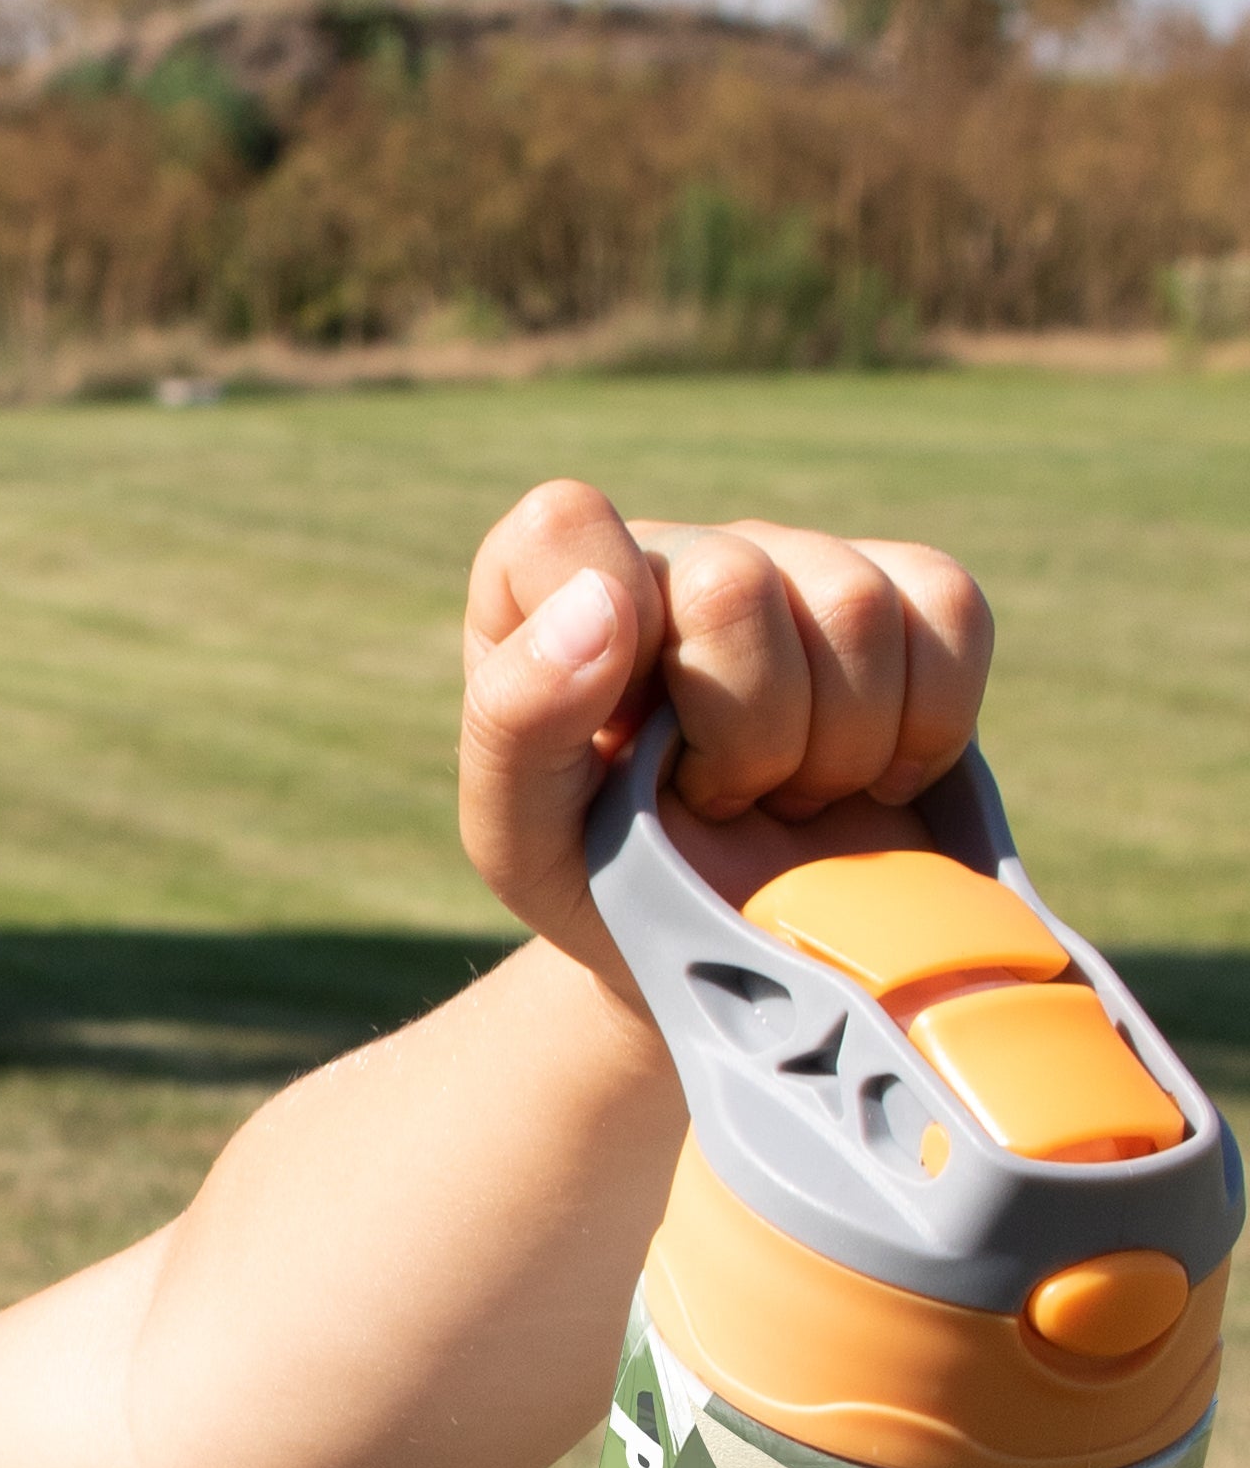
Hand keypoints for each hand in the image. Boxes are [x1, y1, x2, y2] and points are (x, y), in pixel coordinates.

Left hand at [457, 478, 993, 997]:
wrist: (729, 940)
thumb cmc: (604, 879)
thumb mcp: (519, 835)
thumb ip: (515, 719)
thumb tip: (600, 604)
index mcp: (547, 592)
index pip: (566, 527)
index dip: (608, 632)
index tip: (627, 735)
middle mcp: (675, 553)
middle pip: (737, 584)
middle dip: (744, 737)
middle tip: (719, 800)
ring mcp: (796, 558)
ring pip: (857, 606)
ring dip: (836, 749)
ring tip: (788, 795)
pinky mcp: (904, 588)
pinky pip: (951, 611)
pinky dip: (928, 724)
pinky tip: (874, 774)